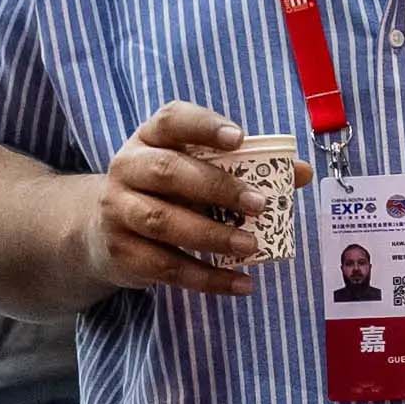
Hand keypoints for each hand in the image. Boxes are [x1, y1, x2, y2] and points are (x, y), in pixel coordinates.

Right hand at [87, 102, 293, 298]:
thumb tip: (300, 172)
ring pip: (162, 222)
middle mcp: (127, 168)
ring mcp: (118, 210)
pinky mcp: (121, 251)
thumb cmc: (166, 192)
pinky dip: (207, 279)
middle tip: (259, 204)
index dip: (205, 126)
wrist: (104, 232)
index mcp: (150, 138)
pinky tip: (241, 283)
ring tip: (250, 246)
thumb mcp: (195, 171)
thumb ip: (245, 167)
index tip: (240, 138)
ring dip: (211, 235)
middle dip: (217, 187)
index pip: (172, 121)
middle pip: (167, 172)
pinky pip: (166, 267)